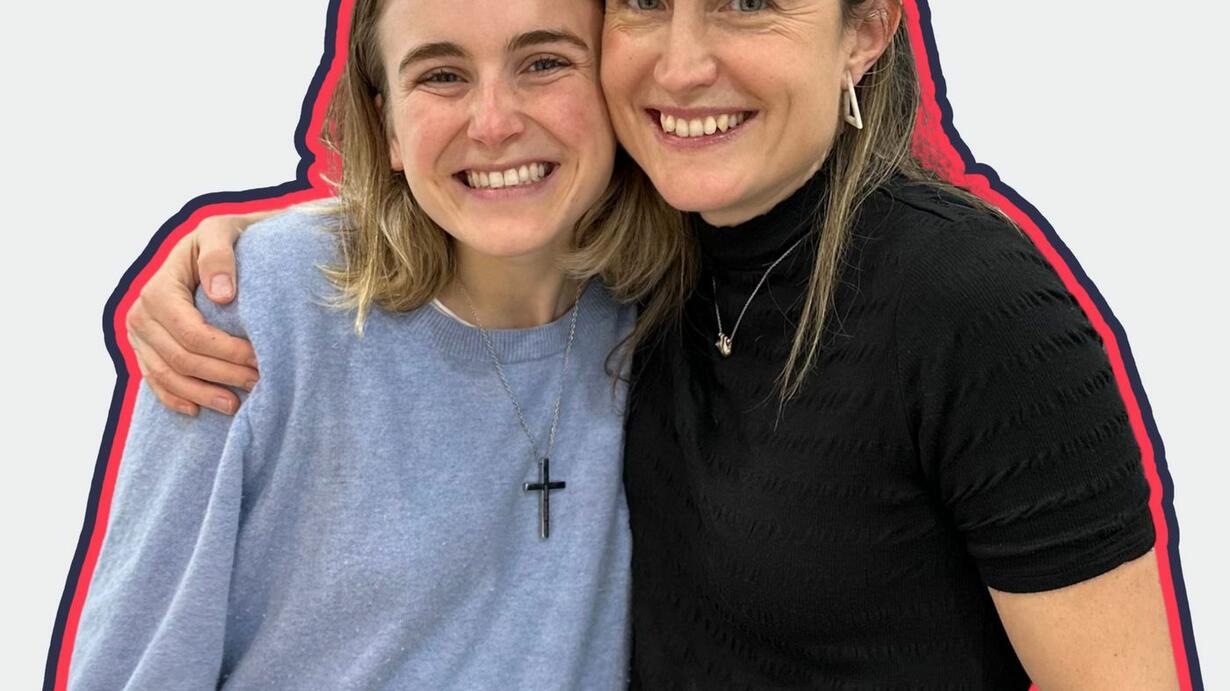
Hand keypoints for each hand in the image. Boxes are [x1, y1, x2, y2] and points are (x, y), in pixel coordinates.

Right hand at [126, 212, 269, 415]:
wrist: (213, 242)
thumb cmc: (222, 237)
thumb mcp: (222, 232)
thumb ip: (219, 256)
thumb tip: (221, 295)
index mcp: (158, 290)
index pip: (192, 334)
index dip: (226, 352)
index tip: (260, 359)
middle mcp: (141, 314)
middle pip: (181, 359)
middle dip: (222, 375)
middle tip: (259, 383)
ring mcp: (139, 335)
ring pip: (168, 376)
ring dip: (202, 394)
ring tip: (236, 405)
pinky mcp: (144, 348)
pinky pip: (155, 380)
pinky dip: (176, 398)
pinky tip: (197, 410)